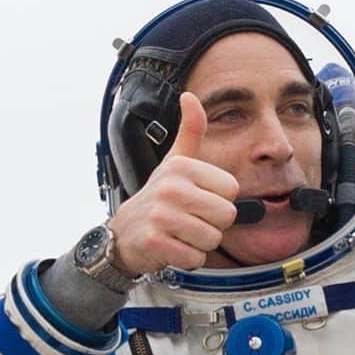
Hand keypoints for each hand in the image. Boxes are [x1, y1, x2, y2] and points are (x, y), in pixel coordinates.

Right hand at [107, 92, 238, 273]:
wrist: (123, 232)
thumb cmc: (158, 197)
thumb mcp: (174, 160)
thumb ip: (191, 131)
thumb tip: (190, 97)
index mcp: (181, 167)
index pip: (231, 190)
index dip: (219, 200)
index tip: (198, 200)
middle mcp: (170, 188)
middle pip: (226, 216)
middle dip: (213, 224)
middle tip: (190, 220)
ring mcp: (161, 215)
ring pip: (212, 238)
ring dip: (200, 243)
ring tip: (181, 233)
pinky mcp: (155, 241)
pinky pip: (195, 257)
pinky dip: (188, 258)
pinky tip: (173, 246)